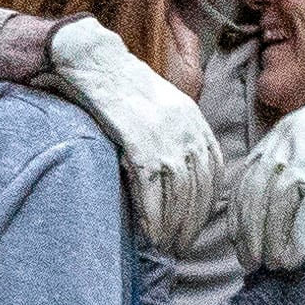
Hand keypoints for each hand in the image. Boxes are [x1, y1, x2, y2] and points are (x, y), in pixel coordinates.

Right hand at [42, 15, 225, 252]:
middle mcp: (185, 127)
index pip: (213, 170)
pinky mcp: (138, 143)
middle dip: (192, 222)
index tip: (195, 223)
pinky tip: (150, 233)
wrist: (91, 59)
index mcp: (193, 117)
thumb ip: (173, 131)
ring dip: (174, 226)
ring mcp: (163, 136)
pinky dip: (154, 216)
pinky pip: (153, 189)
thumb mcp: (158, 102)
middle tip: (180, 245)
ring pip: (180, 194)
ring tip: (165, 246)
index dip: (207, 203)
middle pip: (200, 188)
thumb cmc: (118, 83)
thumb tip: (176, 169)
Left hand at [236, 57, 304, 273]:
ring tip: (274, 265)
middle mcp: (288, 144)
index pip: (245, 181)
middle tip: (252, 263)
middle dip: (250, 235)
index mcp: (279, 135)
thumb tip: (277, 196)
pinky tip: (295, 258)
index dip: (239, 216)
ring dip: (272, 241)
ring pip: (278, 205)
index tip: (238, 241)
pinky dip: (300, 237)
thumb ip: (292, 157)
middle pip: (256, 196)